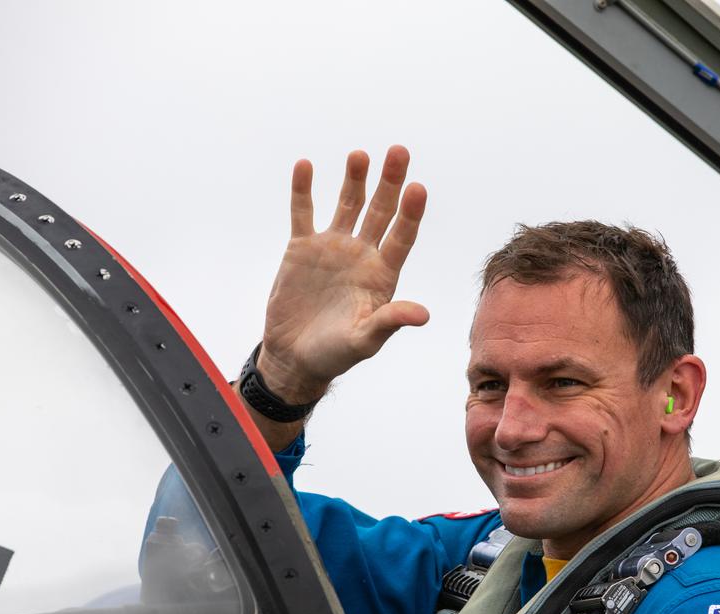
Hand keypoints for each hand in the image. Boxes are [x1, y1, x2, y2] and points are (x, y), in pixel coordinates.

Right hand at [258, 146, 428, 401]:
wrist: (296, 356)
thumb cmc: (336, 353)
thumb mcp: (365, 340)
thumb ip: (390, 321)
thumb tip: (423, 315)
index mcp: (382, 274)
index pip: (402, 237)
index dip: (410, 213)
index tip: (417, 188)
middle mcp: (362, 255)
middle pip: (380, 211)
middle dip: (390, 182)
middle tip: (400, 151)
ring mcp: (333, 248)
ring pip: (347, 204)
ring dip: (354, 180)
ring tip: (360, 155)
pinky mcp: (302, 248)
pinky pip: (303, 212)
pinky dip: (303, 190)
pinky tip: (305, 165)